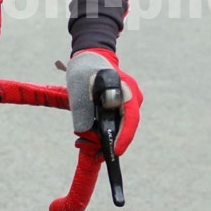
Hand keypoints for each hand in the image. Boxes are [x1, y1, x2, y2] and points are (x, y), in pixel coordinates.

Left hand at [49, 49, 141, 210]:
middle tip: (94, 153)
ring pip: (120, 126)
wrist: (90, 57)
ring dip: (104, 138)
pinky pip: (116, 123)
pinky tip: (88, 138)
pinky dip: (104, 131)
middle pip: (126, 126)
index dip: (124, 136)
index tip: (115, 152)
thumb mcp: (78, 87)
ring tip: (83, 143)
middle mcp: (132, 96)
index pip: (131, 117)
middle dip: (110, 142)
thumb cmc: (85, 69)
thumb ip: (82, 109)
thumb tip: (84, 133)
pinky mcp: (122, 108)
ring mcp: (129, 102)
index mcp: (126, 88)